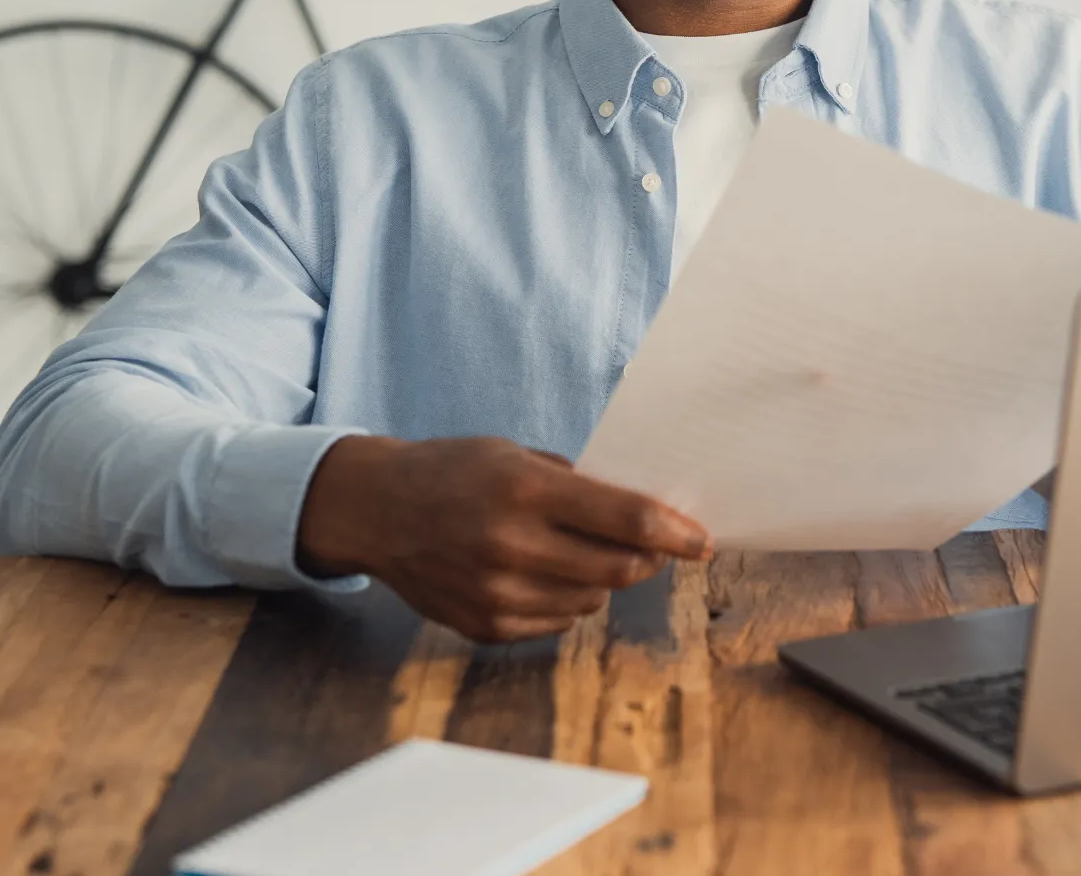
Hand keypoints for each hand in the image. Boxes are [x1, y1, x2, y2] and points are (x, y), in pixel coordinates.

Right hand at [296, 435, 710, 642]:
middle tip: (654, 545)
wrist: (377, 510)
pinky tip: (546, 572)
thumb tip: (643, 513)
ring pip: (593, 598)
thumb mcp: (516, 454)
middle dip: (648, 558)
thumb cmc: (454, 471)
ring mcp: (497, 592)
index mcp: (525, 490)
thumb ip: (577, 484)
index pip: (626, 520)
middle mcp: (512, 545)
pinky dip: (568, 599)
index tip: (703, 541)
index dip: (676, 533)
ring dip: (605, 577)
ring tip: (581, 549)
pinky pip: (558, 621)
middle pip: (619, 568)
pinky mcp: (485, 625)